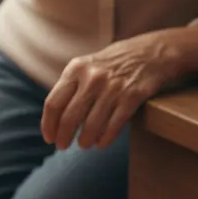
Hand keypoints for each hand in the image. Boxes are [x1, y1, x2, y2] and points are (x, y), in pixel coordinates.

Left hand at [40, 33, 177, 150]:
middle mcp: (91, 78)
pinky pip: (114, 126)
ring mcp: (112, 88)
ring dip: (85, 140)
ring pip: (92, 125)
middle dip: (63, 136)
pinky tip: (100, 143)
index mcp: (75, 69)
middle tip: (62, 146)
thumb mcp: (86, 65)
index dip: (48, 125)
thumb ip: (70, 86)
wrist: (149, 52)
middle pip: (69, 117)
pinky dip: (105, 139)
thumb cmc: (112, 63)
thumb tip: (53, 118)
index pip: (53, 103)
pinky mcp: (132, 97)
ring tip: (83, 144)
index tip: (48, 137)